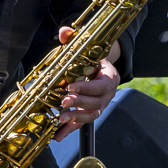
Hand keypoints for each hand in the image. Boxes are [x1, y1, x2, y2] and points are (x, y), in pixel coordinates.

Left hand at [50, 25, 118, 141]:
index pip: (102, 85)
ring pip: (92, 115)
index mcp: (110, 77)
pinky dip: (70, 130)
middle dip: (80, 103)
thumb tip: (65, 32)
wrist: (97, 70)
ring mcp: (99, 105)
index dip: (87, 87)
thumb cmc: (90, 59)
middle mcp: (107, 94)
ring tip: (61, 117)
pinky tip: (57, 135)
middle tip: (64, 100)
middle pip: (98, 102)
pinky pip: (82, 124)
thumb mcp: (83, 48)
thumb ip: (73, 39)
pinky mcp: (88, 114)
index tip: (71, 86)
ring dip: (76, 117)